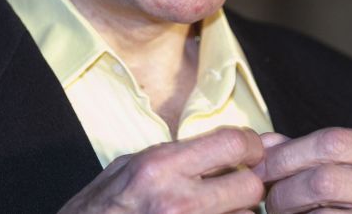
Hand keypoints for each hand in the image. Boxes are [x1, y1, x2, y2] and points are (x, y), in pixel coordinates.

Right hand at [59, 127, 265, 213]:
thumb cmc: (99, 208)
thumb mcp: (130, 166)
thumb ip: (179, 154)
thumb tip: (232, 145)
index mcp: (160, 167)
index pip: (233, 144)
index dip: (251, 146)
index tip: (248, 152)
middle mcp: (177, 201)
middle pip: (249, 186)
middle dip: (248, 185)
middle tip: (236, 186)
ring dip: (238, 213)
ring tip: (216, 209)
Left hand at [253, 128, 351, 213]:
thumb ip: (317, 152)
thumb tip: (266, 143)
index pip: (331, 142)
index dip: (287, 154)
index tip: (261, 165)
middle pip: (323, 180)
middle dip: (283, 187)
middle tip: (265, 194)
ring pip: (321, 213)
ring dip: (289, 211)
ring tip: (279, 210)